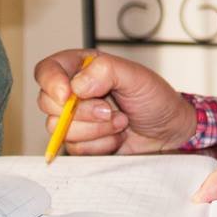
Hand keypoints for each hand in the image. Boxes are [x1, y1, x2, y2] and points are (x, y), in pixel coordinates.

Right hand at [33, 49, 197, 154]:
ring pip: (59, 129)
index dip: (51, 83)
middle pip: (47, 103)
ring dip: (95, 129)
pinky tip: (116, 136)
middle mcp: (74, 93)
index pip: (47, 70)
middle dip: (82, 112)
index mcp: (82, 68)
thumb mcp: (136, 76)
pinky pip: (75, 148)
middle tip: (109, 110)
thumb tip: (76, 86)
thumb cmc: (155, 98)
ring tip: (120, 121)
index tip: (67, 95)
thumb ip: (105, 71)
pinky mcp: (82, 142)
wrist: (169, 131)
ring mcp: (76, 119)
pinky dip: (100, 144)